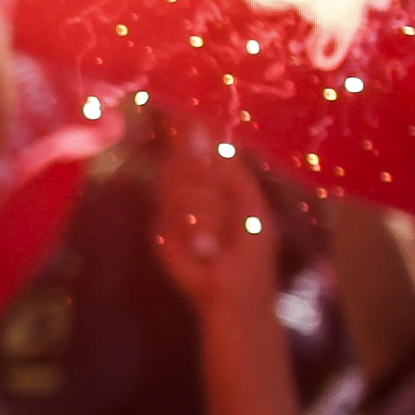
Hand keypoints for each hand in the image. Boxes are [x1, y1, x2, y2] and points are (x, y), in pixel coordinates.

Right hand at [148, 136, 280, 334]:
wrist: (237, 289)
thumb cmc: (252, 250)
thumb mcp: (252, 204)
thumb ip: (234, 172)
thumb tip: (214, 139)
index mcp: (212, 186)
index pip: (193, 155)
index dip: (190, 141)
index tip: (187, 124)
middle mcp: (189, 195)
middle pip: (178, 164)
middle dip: (200, 176)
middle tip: (220, 197)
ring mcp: (172, 215)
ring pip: (174, 187)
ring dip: (205, 208)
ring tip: (219, 233)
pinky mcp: (161, 236)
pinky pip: (169, 214)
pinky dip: (193, 227)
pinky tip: (204, 246)